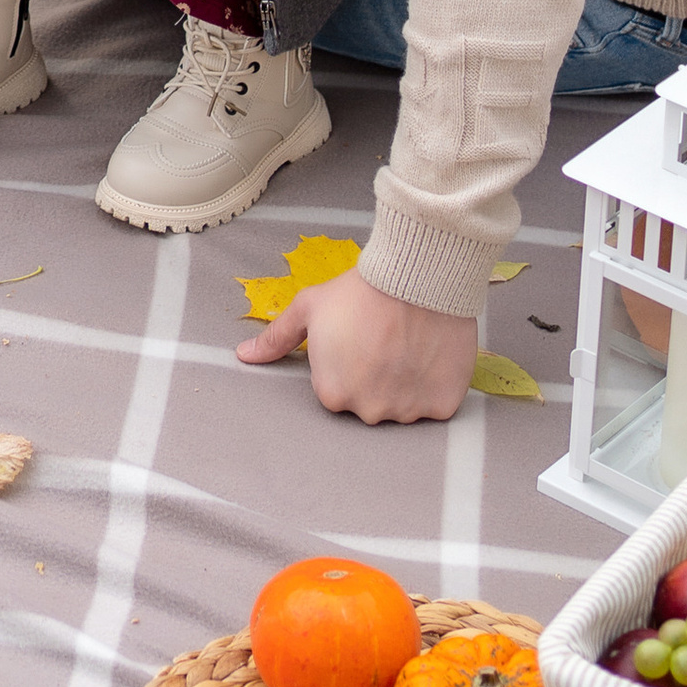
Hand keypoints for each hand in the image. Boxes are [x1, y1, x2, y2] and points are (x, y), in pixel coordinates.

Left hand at [234, 264, 478, 423]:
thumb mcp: (308, 309)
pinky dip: (435, 384)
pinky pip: (436, 404)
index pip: (336, 389)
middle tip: (383, 339)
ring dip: (405, 382)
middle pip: (369, 401)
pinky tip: (429, 353)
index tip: (357, 339)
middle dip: (374, 377)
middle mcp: (368, 411)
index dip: (347, 362)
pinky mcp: (442, 405)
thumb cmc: (359, 290)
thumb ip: (276, 338)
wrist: (415, 275)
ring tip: (408, 343)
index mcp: (332, 394)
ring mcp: (408, 411)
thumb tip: (244, 356)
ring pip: (403, 405)